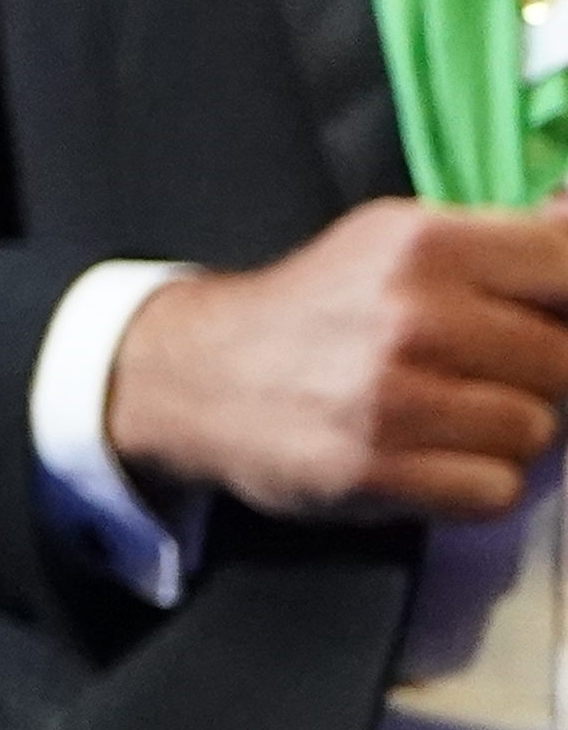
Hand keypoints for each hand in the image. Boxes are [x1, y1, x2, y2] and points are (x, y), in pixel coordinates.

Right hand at [105, 200, 567, 522]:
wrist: (198, 374)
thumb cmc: (315, 311)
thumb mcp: (392, 243)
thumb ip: (499, 238)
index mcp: (423, 242)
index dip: (567, 304)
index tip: (544, 319)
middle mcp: (411, 314)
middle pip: (564, 362)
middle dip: (535, 375)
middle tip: (478, 372)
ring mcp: (391, 397)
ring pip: (536, 432)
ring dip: (502, 435)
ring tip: (444, 416)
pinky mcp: (373, 469)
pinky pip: (494, 491)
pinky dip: (470, 484)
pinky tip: (425, 456)